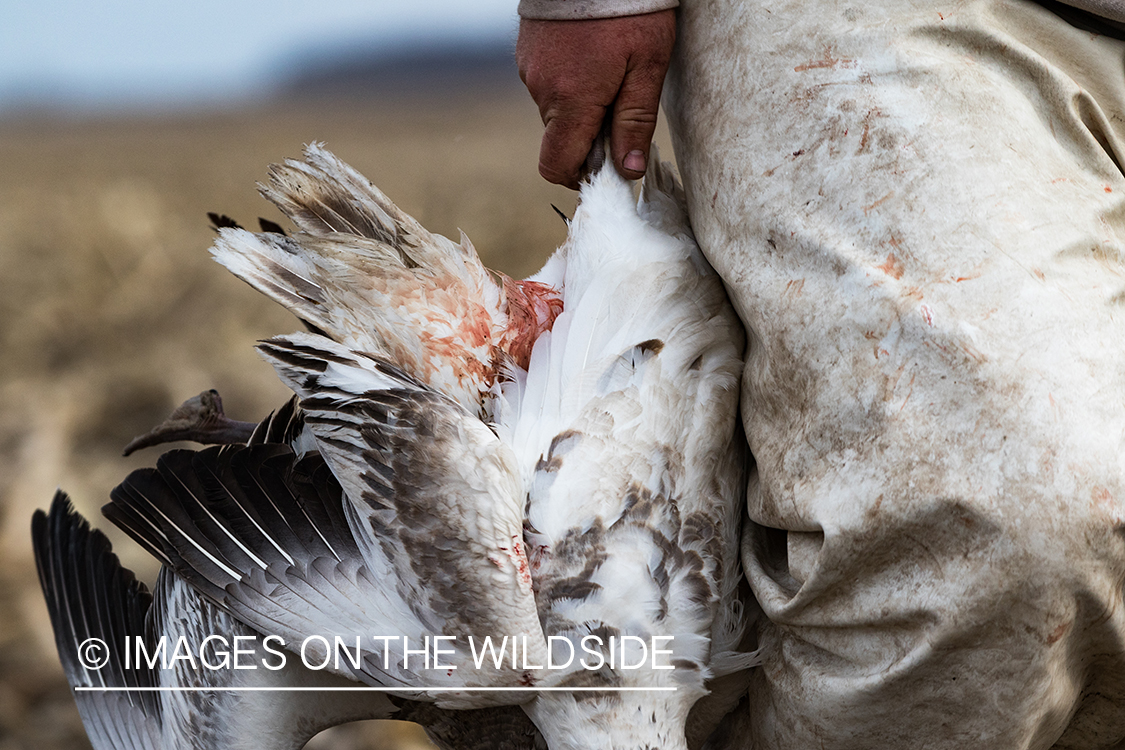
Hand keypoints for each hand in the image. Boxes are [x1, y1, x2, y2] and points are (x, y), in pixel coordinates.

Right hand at [516, 10, 675, 187]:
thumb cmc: (631, 6)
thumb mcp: (648, 65)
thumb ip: (635, 121)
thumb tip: (629, 170)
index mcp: (572, 101)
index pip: (557, 165)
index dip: (580, 176)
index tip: (607, 166)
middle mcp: (542, 90)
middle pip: (561, 138)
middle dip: (589, 135)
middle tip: (621, 105)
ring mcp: (529, 70)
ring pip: (555, 110)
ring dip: (580, 106)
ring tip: (609, 71)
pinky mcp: (526, 52)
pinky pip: (546, 83)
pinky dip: (568, 82)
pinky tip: (590, 56)